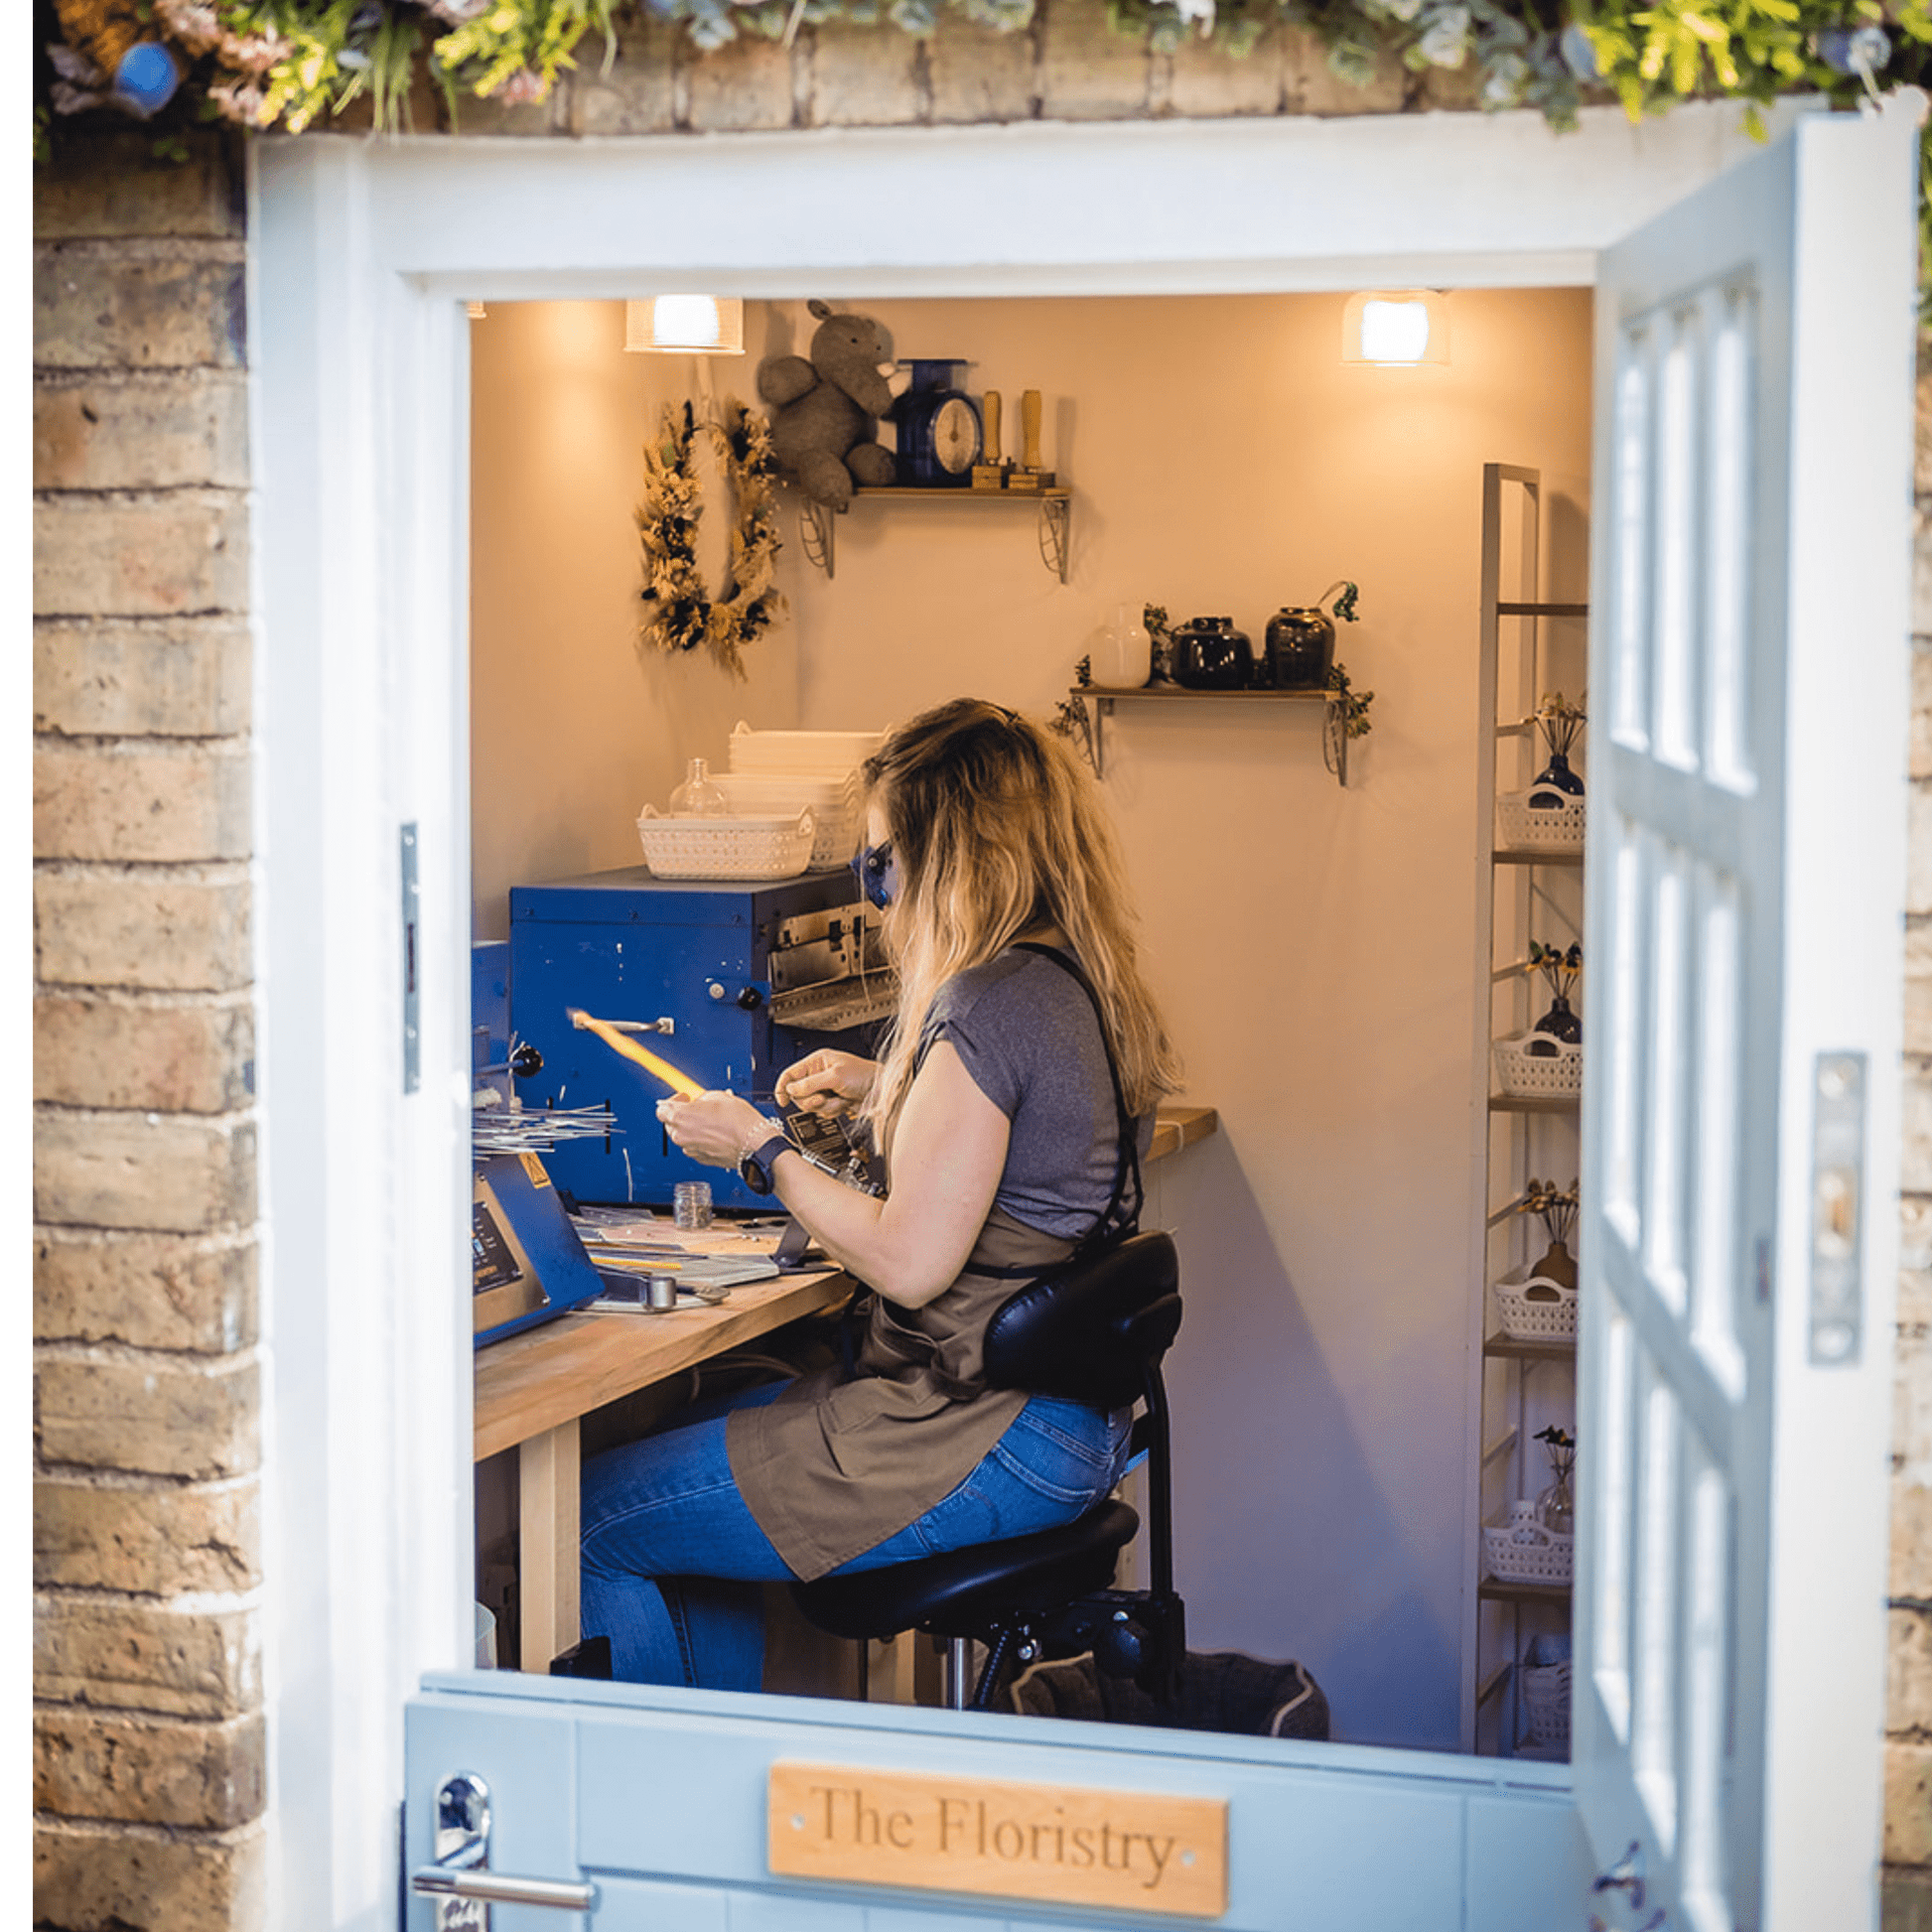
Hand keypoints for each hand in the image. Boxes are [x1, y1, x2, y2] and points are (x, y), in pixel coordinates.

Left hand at [654, 1090, 774, 1168]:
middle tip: (696, 1109)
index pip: (661, 1109)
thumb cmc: (739, 1121)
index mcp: (680, 1116)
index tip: (683, 1098)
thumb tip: (700, 1100)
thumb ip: (702, 1098)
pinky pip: (694, 1147)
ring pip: (682, 1137)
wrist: (754, 1142)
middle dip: (681, 1115)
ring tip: (709, 1121)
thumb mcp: (718, 1096)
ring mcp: (690, 1149)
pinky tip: (715, 1134)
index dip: (673, 1101)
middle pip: (670, 1124)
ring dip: (691, 1128)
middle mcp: (681, 1135)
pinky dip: (700, 1140)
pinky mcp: (700, 1159)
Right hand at [774, 1049, 875, 1117]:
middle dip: (812, 1099)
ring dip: (826, 1106)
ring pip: (811, 1106)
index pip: (791, 1074)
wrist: (882, 1092)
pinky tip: (844, 1103)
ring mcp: (826, 1090)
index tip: (782, 1100)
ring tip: (839, 1098)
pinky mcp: (833, 1102)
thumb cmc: (865, 1076)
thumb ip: (810, 1083)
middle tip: (824, 1097)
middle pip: (799, 1094)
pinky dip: (834, 1110)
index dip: (783, 1087)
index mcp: (817, 1062)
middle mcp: (819, 1075)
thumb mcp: (835, 1076)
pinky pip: (823, 1112)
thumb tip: (791, 1089)